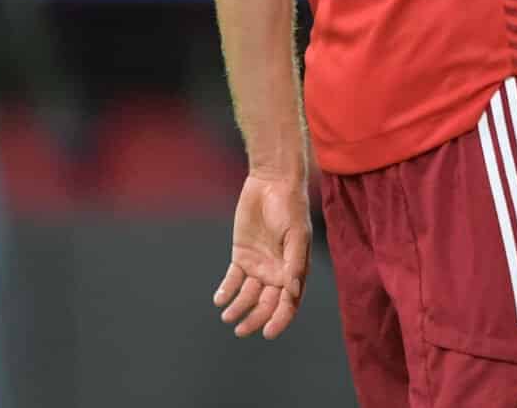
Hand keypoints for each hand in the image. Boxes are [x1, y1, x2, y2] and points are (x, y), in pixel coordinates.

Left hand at [214, 171, 311, 338]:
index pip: (289, 302)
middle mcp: (277, 271)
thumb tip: (292, 291)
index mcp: (294, 269)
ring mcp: (259, 264)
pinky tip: (220, 299)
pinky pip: (233, 280)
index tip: (268, 333)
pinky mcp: (241, 255)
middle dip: (255, 318)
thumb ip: (295, 263)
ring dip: (238, 308)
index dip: (280, 319)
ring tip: (227, 316)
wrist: (272, 183)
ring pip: (248, 295)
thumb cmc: (290, 207)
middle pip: (267, 303)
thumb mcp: (296, 235)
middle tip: (240, 329)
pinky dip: (226, 291)